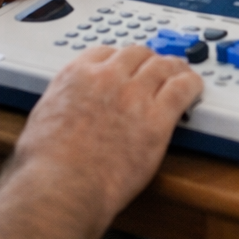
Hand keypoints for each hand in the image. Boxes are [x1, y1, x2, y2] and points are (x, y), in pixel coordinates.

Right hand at [14, 44, 203, 217]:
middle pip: (137, 53)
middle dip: (147, 60)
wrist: (63, 186)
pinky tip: (195, 88)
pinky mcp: (157, 119)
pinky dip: (192, 84)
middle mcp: (107, 78)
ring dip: (173, 68)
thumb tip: (62, 112)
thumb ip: (60, 106)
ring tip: (181, 73)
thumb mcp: (42, 119)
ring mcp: (135, 96)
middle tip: (155, 69)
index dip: (119, 59)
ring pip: (163, 66)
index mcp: (76, 75)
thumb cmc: (47, 165)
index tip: (125, 67)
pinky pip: (183, 89)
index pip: (105, 51)